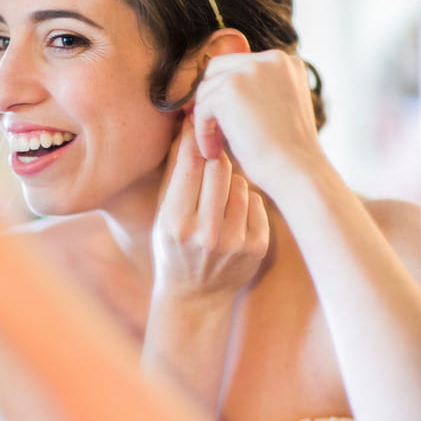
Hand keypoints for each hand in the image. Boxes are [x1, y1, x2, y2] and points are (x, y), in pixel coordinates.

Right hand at [152, 116, 268, 299]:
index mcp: (175, 222)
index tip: (198, 126)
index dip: (196, 139)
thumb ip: (176, 171)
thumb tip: (188, 123)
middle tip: (210, 160)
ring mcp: (234, 242)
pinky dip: (246, 202)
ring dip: (231, 181)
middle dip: (214, 159)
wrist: (195, 297)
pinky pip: (256, 202)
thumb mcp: (163, 213)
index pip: (191, 163)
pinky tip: (233, 215)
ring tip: (219, 196)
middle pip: (219, 167)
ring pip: (241, 182)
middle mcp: (205, 234)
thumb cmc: (174, 247)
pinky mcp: (257, 247)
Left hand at [193, 49, 321, 194]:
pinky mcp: (230, 89)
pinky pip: (202, 108)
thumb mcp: (278, 111)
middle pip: (218, 68)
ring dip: (206, 120)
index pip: (240, 65)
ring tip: (216, 148)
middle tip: (210, 128)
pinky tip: (214, 152)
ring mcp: (249, 70)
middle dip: (210, 98)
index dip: (226, 92)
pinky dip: (203, 132)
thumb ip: (257, 92)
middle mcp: (270, 59)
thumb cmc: (288, 152)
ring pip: (207, 90)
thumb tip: (219, 88)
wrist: (296, 171)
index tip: (225, 121)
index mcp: (285, 62)